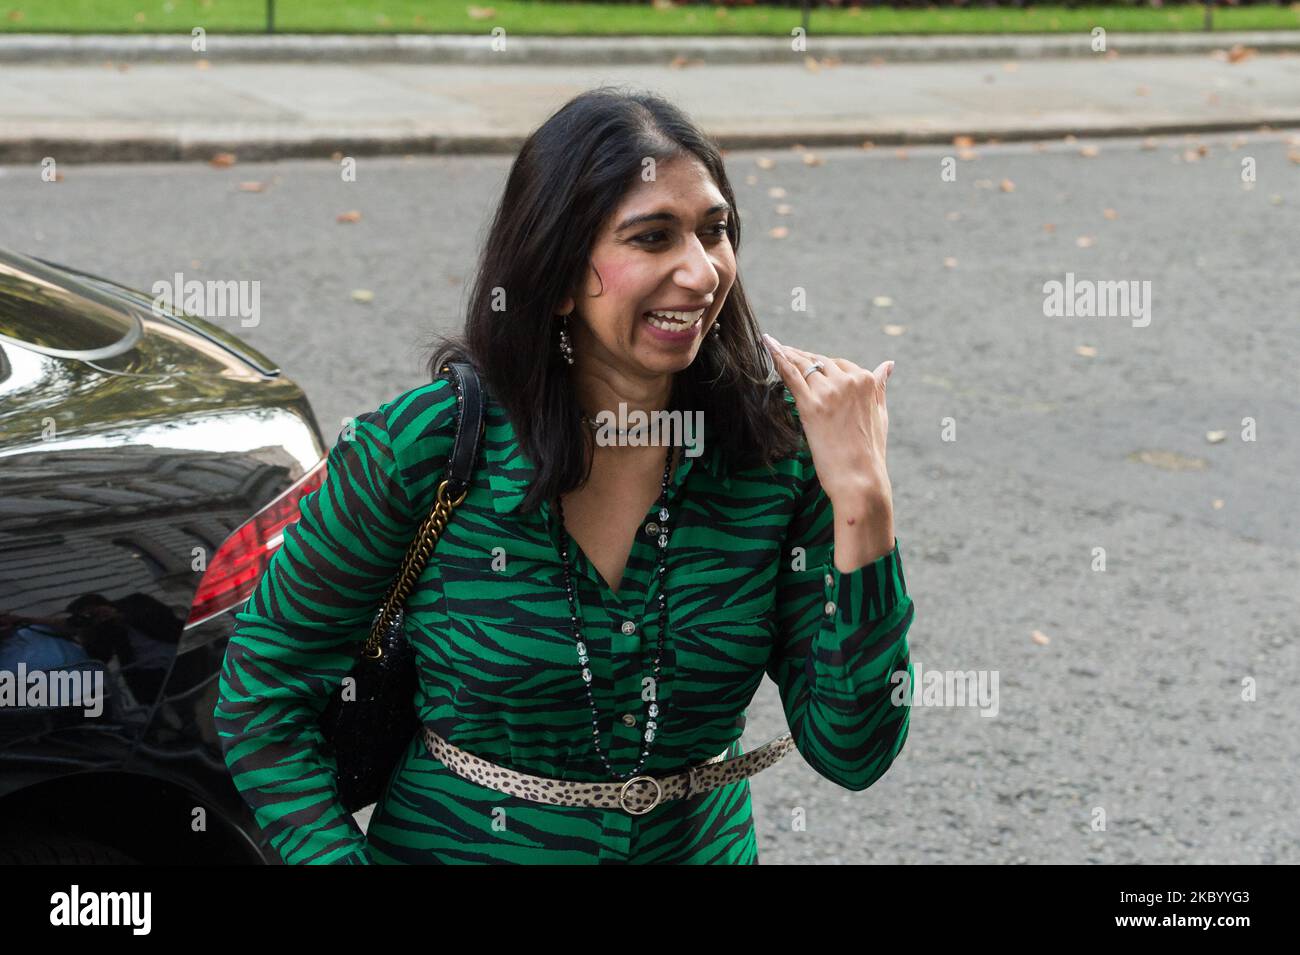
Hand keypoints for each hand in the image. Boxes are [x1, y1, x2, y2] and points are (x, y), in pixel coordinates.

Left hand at [763, 333, 893, 507]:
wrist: (859, 479)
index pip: (839, 364)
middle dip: (802, 357)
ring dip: (787, 355)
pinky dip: (778, 357)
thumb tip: (888, 364)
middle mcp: (848, 381)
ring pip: (803, 365)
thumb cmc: (870, 452)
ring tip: (774, 345)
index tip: (807, 361)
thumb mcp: (881, 414)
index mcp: (866, 381)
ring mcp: (829, 392)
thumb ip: (880, 386)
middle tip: (784, 350)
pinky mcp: (810, 405)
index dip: (821, 365)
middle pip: (819, 362)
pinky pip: (791, 374)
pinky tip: (768, 344)